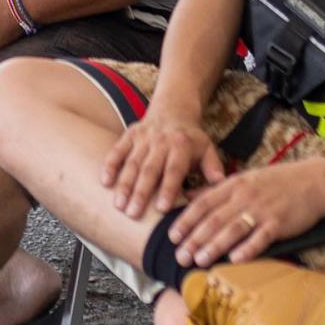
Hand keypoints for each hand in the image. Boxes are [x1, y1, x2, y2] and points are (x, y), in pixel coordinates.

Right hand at [102, 106, 224, 218]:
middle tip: (133, 214)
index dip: (168, 189)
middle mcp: (160, 141)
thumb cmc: (191, 138)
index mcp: (181, 146)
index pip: (173, 170)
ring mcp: (143, 138)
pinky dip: (110, 165)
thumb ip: (213, 167)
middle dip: (140, 192)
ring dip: (124, 184)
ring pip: (132, 163)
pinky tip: (105, 182)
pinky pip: (117, 150)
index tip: (161, 209)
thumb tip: (219, 184)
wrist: (172, 110)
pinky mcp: (129, 135)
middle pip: (149, 169)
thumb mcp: (208, 149)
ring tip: (118, 205)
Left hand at [168, 159, 324, 267]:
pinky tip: (234, 259)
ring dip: (214, 246)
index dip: (186, 220)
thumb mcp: (241, 180)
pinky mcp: (279, 223)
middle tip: (180, 256)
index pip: (203, 204)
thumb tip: (187, 196)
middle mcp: (243, 197)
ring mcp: (261, 210)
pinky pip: (260, 237)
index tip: (172, 236)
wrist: (311, 181)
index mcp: (232, 185)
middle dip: (194, 239)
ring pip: (232, 229)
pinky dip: (247, 248)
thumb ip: (215, 190)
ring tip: (199, 260)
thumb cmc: (274, 182)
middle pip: (213, 219)